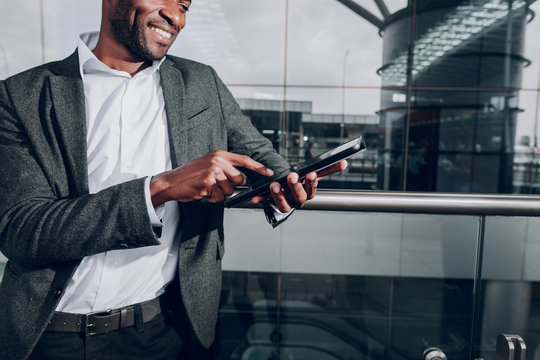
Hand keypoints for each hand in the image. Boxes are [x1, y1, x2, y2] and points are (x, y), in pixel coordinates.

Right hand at [150, 150, 273, 205]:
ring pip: (230, 190)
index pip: (244, 160)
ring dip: (219, 194)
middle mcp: (218, 161)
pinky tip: (203, 192)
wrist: (171, 182)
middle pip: (239, 180)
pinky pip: (219, 197)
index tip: (270, 173)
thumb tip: (241, 180)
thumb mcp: (209, 165)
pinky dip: (212, 199)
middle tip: (215, 185)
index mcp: (219, 155)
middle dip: (230, 187)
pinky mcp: (208, 182)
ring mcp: (213, 171)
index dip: (259, 167)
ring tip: (207, 188)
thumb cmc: (190, 176)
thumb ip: (225, 169)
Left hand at [252, 160, 347, 211]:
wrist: (286, 188)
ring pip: (283, 204)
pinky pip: (266, 203)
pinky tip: (255, 197)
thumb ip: (328, 169)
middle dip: (296, 187)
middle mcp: (297, 201)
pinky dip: (261, 199)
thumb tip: (344, 163)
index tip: (310, 173)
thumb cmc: (301, 180)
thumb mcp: (313, 173)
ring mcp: (285, 204)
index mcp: (308, 193)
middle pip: (299, 197)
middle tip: (292, 176)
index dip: (311, 183)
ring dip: (278, 195)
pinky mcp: (272, 203)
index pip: (312, 190)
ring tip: (274, 184)